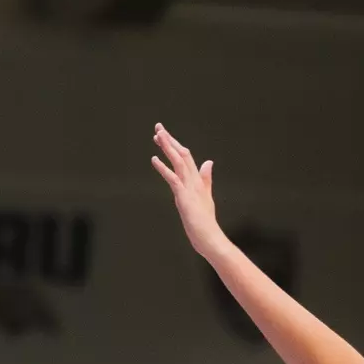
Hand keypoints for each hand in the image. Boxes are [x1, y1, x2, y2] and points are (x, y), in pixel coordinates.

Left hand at [150, 124, 225, 256]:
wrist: (209, 237)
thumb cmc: (205, 220)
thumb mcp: (205, 196)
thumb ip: (206, 178)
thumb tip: (209, 162)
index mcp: (197, 180)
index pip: (186, 157)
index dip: (175, 145)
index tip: (163, 135)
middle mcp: (194, 181)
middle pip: (182, 155)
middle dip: (170, 140)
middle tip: (158, 126)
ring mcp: (189, 188)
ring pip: (178, 162)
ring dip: (168, 148)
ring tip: (157, 135)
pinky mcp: (184, 197)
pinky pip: (173, 179)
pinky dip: (163, 168)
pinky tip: (154, 159)